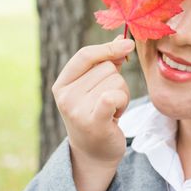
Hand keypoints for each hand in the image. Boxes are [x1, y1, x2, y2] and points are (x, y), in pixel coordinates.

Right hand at [52, 36, 134, 166]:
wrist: (95, 151)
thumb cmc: (98, 113)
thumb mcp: (97, 86)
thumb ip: (107, 62)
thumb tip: (122, 39)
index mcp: (62, 83)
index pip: (85, 55)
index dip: (108, 48)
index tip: (128, 45)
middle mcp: (65, 96)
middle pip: (107, 68)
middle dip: (117, 82)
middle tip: (109, 102)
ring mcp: (76, 110)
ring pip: (116, 81)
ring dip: (122, 95)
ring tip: (111, 110)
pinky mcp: (92, 122)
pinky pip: (113, 96)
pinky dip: (121, 101)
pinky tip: (116, 114)